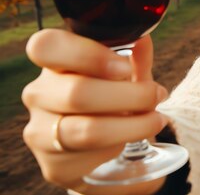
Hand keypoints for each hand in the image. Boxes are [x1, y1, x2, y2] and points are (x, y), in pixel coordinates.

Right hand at [22, 30, 168, 193]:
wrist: (103, 143)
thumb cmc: (112, 94)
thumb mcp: (126, 72)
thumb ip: (134, 56)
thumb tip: (143, 39)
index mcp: (51, 60)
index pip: (45, 46)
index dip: (87, 55)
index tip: (125, 67)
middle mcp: (38, 93)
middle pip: (77, 93)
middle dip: (130, 95)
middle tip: (158, 94)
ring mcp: (39, 130)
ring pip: (87, 130)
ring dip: (133, 125)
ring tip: (157, 119)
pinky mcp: (53, 163)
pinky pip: (92, 155)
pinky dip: (121, 144)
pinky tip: (130, 138)